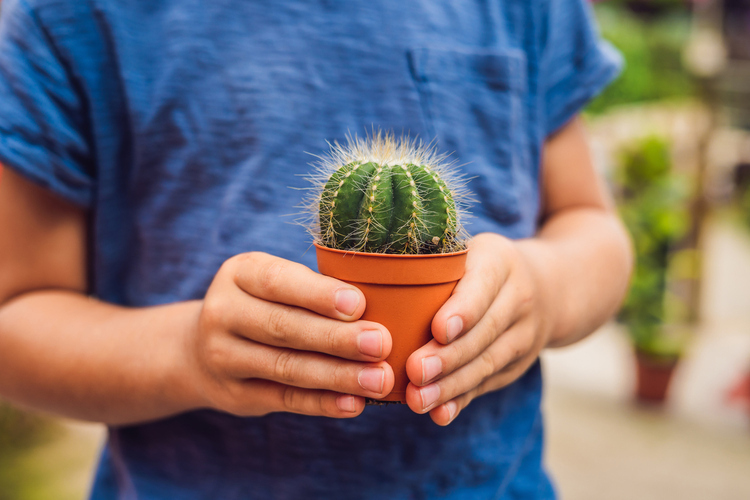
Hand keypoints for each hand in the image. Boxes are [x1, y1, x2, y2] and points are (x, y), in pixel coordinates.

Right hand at [187, 252, 394, 417]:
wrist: (200, 347)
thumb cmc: (263, 304)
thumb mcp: (275, 282)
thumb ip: (314, 290)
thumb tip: (380, 307)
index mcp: (239, 274)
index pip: (278, 282)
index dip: (318, 294)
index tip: (359, 304)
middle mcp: (223, 313)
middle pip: (284, 327)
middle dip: (337, 337)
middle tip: (381, 343)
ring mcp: (223, 357)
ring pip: (286, 367)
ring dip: (338, 375)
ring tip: (379, 379)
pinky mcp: (236, 395)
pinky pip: (285, 399)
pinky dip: (322, 403)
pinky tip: (354, 403)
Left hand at [404, 233, 554, 424]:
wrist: (547, 288)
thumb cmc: (480, 266)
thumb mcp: (467, 251)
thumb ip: (434, 267)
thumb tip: (379, 289)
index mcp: (499, 262)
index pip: (482, 287)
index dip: (462, 311)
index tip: (438, 330)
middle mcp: (519, 298)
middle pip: (483, 333)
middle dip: (448, 357)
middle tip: (415, 371)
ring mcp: (524, 335)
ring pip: (486, 363)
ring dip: (450, 385)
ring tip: (418, 399)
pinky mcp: (518, 365)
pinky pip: (488, 384)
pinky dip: (462, 400)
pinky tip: (439, 413)